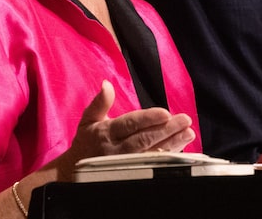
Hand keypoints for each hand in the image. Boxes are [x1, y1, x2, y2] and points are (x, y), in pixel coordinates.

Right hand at [0, 81, 196, 218]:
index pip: (130, 124)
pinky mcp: (131, 176)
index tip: (166, 112)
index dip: (148, 119)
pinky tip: (181, 150)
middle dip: (166, 130)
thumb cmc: (85, 143)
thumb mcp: (87, 121)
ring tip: (188, 133)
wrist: (73, 176)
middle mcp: (116, 150)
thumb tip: (106, 84)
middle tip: (185, 120)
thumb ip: (99, 103)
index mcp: (106, 133)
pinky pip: (152, 167)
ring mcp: (124, 165)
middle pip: (144, 139)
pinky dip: (168, 158)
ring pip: (151, 154)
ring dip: (172, 144)